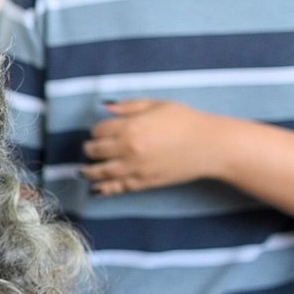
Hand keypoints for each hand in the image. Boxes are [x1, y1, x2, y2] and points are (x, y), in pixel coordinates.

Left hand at [81, 99, 219, 194]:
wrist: (209, 146)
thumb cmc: (185, 121)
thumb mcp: (156, 105)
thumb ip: (128, 106)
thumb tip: (105, 106)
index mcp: (130, 128)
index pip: (98, 130)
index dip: (97, 130)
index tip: (101, 131)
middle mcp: (128, 150)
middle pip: (95, 151)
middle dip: (90, 149)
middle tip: (91, 148)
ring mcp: (134, 169)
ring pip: (101, 173)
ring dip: (89, 172)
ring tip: (84, 171)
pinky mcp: (143, 183)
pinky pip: (117, 188)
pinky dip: (104, 189)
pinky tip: (97, 188)